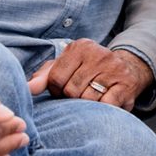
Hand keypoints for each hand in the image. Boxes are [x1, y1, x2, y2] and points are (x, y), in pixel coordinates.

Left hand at [27, 40, 151, 111]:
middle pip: (71, 90)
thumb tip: (28, 89)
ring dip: (88, 105)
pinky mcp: (127, 85)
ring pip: (87, 99)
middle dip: (72, 98)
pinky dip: (102, 108)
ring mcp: (115, 69)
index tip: (64, 89)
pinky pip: (106, 105)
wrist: (128, 69)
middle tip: (81, 94)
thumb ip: (45, 76)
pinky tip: (105, 102)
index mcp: (80, 47)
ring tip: (93, 97)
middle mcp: (99, 54)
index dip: (56, 90)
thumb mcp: (67, 67)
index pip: (55, 78)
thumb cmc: (89, 70)